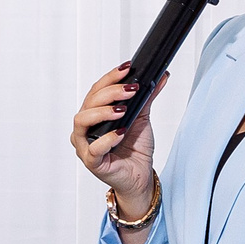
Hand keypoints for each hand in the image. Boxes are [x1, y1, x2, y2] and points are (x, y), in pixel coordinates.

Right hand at [70, 60, 164, 218]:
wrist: (140, 175)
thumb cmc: (135, 148)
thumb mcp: (142, 118)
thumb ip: (147, 97)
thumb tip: (162, 76)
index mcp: (94, 114)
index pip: (97, 90)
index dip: (110, 77)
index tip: (127, 68)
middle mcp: (85, 128)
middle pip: (89, 102)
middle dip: (110, 92)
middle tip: (130, 90)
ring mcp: (85, 145)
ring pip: (82, 121)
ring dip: (102, 112)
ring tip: (122, 110)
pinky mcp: (92, 162)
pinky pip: (93, 149)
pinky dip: (107, 139)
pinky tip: (121, 133)